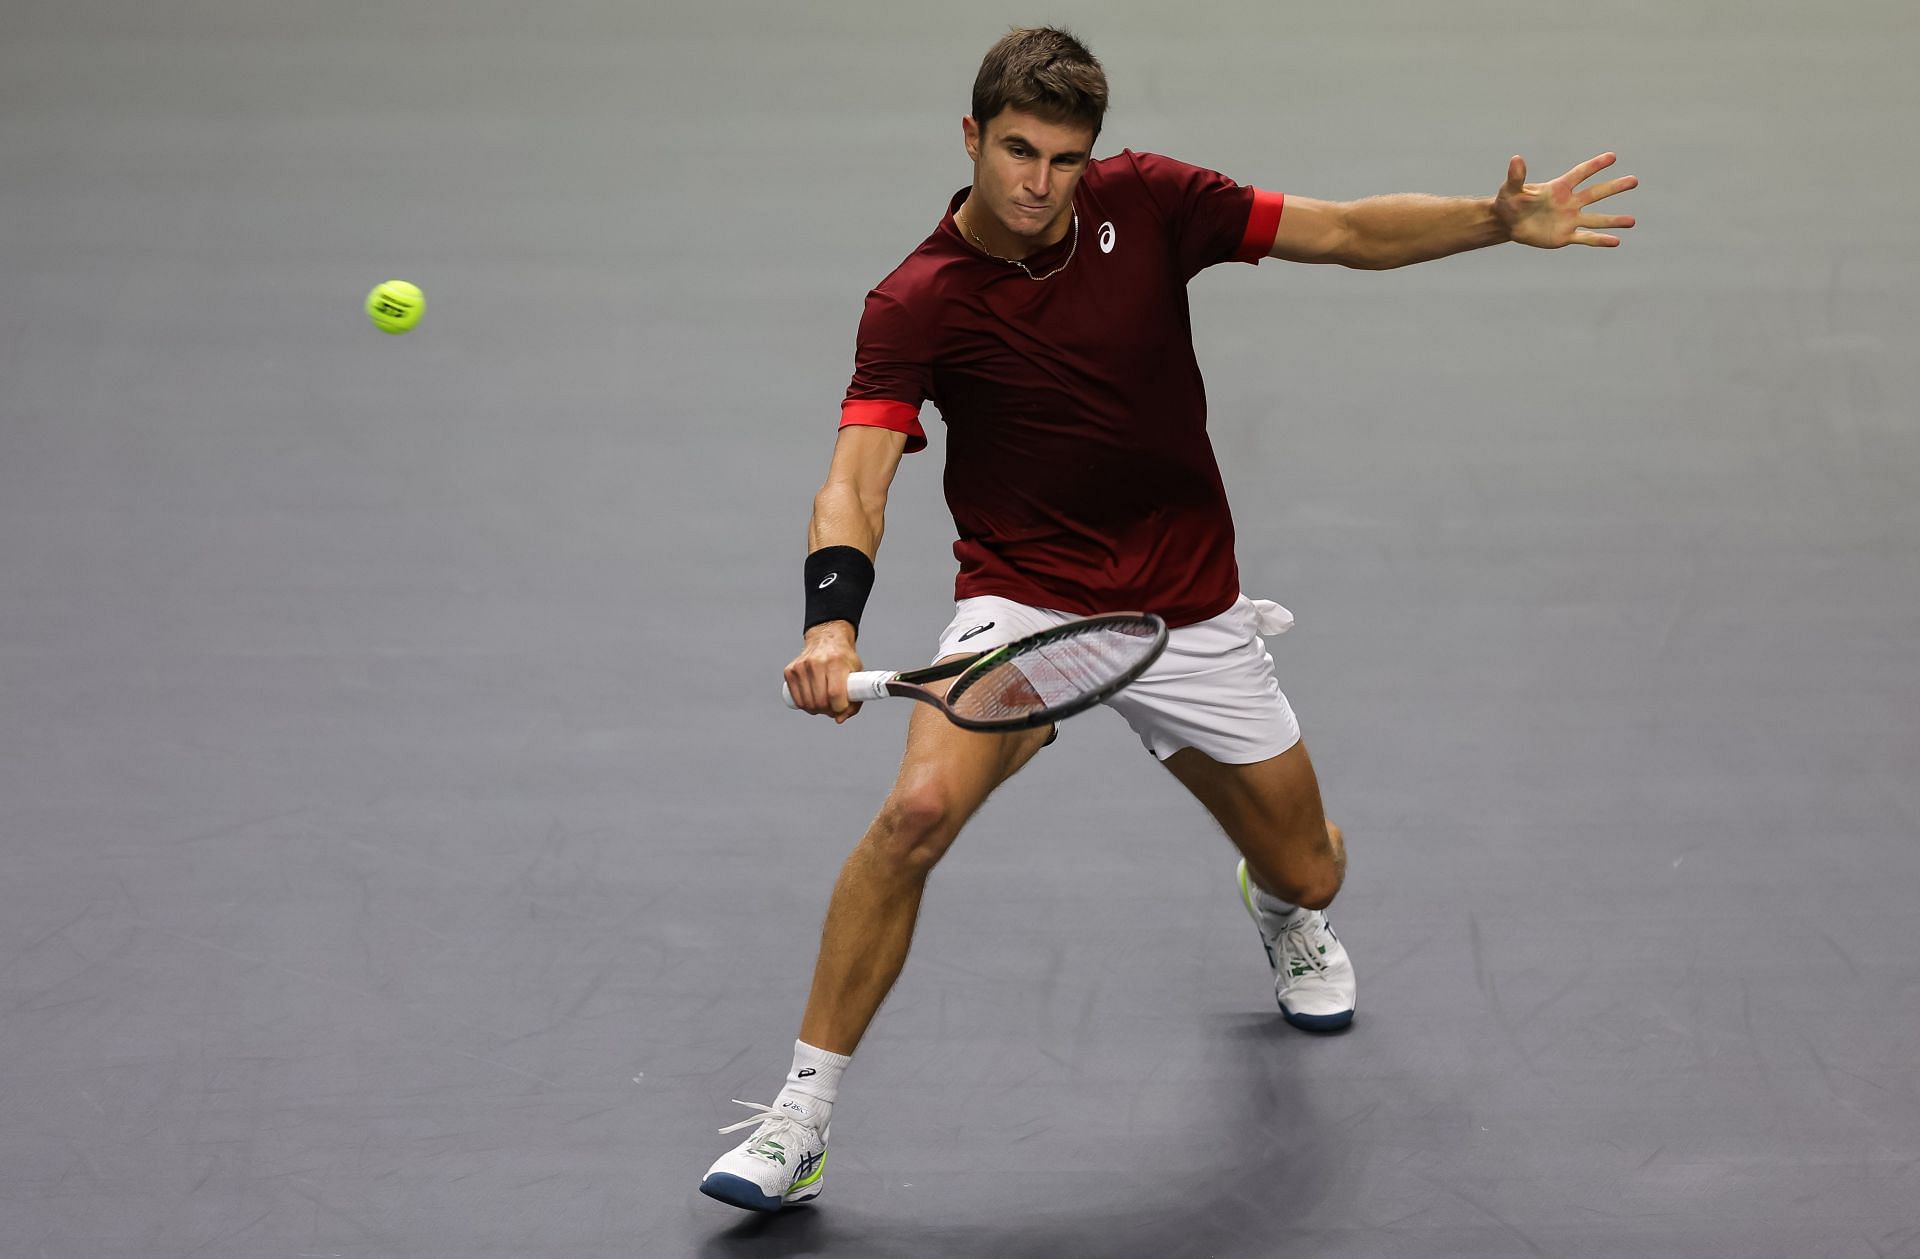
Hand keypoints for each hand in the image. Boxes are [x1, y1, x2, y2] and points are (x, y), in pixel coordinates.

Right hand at [785, 621, 863, 722]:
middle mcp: (817, 663)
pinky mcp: (790, 670)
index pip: (835, 694)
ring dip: (816, 710)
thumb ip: (855, 698)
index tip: (842, 708)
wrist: (826, 638)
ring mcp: (801, 666)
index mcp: (836, 662)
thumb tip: (839, 719)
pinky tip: (812, 701)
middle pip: (820, 701)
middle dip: (828, 711)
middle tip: (832, 707)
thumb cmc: (844, 659)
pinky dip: (804, 705)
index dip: (839, 708)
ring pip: (807, 703)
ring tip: (823, 704)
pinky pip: (796, 699)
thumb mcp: (857, 673)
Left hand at [1495, 152, 1637, 248]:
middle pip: (1595, 193)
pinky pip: (1586, 238)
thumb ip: (1516, 176)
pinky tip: (1616, 241)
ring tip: (1632, 221)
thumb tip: (1516, 159)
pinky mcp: (1565, 236)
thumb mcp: (1510, 189)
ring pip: (1595, 219)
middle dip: (1614, 187)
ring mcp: (1569, 219)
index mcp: (1558, 188)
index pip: (1580, 174)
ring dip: (1613, 220)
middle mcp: (1569, 202)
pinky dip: (1600, 240)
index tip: (1612, 157)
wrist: (1509, 223)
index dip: (1594, 165)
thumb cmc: (1509, 202)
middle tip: (1634, 180)